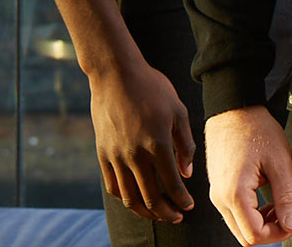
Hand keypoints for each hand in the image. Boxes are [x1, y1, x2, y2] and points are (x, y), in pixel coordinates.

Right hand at [89, 61, 195, 222]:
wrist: (115, 74)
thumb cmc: (151, 88)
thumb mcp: (177, 109)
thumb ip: (185, 143)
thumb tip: (186, 173)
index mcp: (157, 143)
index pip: (172, 184)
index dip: (182, 199)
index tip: (189, 205)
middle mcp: (134, 155)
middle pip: (151, 198)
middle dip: (166, 212)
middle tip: (177, 216)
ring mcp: (116, 157)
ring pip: (130, 198)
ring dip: (146, 211)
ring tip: (158, 213)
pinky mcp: (102, 155)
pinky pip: (113, 187)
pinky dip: (125, 199)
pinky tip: (136, 199)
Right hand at [205, 106, 291, 244]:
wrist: (234, 108)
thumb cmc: (255, 128)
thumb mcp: (279, 162)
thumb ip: (286, 197)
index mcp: (234, 194)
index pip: (254, 236)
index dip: (278, 234)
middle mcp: (220, 199)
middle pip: (244, 237)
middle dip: (269, 230)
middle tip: (287, 212)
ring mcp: (216, 194)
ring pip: (238, 226)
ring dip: (260, 222)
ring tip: (278, 201)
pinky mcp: (218, 187)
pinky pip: (233, 212)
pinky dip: (251, 213)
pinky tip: (265, 195)